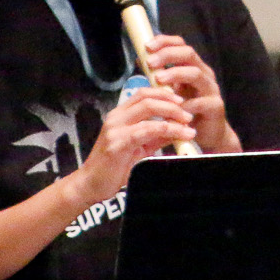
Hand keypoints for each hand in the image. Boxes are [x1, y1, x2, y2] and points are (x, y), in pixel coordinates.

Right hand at [73, 86, 195, 205]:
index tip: (182, 101)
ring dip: (173, 115)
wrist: (90, 185)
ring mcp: (115, 129)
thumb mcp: (140, 147)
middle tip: (188, 114)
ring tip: (188, 125)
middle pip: (147, 98)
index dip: (164, 94)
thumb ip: (157, 136)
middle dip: (172, 103)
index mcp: (119, 115)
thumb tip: (179, 128)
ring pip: (148, 110)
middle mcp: (116, 117)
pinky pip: (146, 130)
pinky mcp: (117, 143)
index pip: (143, 94)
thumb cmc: (114, 167)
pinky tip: (180, 135)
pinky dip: (167, 129)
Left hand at [143, 35, 239, 152]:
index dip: (165, 42)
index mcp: (193, 67)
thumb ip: (160, 76)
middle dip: (168, 55)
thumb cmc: (187, 111)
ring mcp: (211, 89)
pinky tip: (172, 108)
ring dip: (175, 74)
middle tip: (150, 62)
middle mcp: (204, 74)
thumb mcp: (172, 90)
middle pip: (189, 54)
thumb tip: (140, 59)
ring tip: (158, 79)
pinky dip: (184, 104)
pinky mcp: (215, 107)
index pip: (181, 45)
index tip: (146, 46)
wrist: (208, 134)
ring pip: (196, 73)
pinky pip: (201, 102)